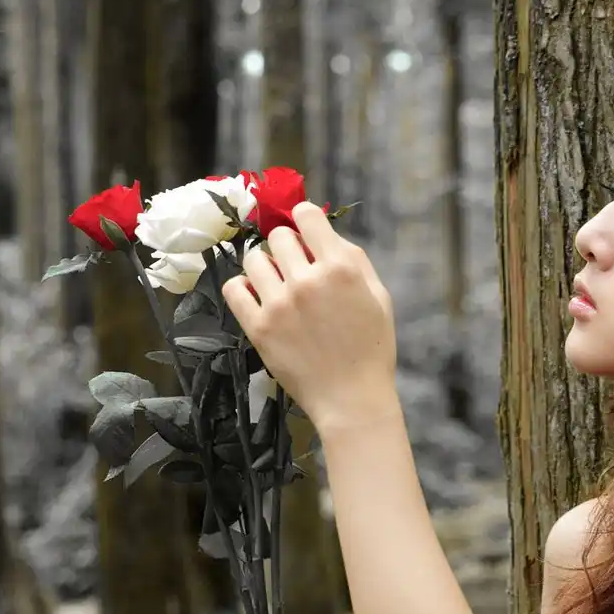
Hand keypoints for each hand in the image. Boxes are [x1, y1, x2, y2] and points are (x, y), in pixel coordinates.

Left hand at [221, 202, 397, 432]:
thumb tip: (324, 233)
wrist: (352, 398)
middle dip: (287, 245)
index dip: (305, 219)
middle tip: (295, 266)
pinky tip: (257, 296)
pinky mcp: (258, 328)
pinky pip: (234, 289)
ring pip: (253, 258)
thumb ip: (354, 259)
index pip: (306, 215)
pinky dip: (242, 287)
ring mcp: (278, 304)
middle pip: (278, 236)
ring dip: (264, 265)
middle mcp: (307, 280)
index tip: (305, 231)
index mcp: (340, 268)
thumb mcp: (379, 296)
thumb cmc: (372, 348)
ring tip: (275, 283)